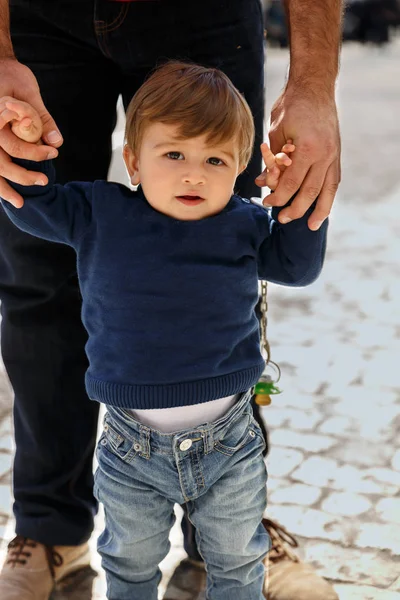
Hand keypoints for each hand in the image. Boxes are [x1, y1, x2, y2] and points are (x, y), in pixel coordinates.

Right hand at [0, 59, 62, 206]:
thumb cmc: (11, 76)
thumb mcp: (28, 92)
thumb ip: (43, 117)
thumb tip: (57, 142)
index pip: (11, 144)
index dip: (33, 153)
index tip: (52, 152)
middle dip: (21, 176)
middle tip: (44, 182)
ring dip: (3, 188)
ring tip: (20, 204)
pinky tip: (7, 195)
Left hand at [256, 85, 340, 229]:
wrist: (314, 86)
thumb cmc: (290, 106)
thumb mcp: (275, 131)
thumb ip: (272, 159)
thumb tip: (263, 182)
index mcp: (307, 148)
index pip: (291, 183)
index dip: (278, 196)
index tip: (266, 203)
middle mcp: (324, 154)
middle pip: (309, 192)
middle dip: (295, 209)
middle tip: (282, 219)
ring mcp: (334, 154)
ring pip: (328, 190)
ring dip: (319, 210)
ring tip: (312, 226)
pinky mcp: (337, 153)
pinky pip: (334, 181)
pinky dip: (329, 196)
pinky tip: (323, 208)